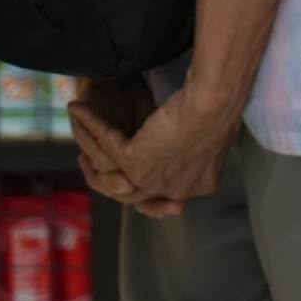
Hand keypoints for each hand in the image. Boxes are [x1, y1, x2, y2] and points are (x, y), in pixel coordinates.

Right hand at [71, 78, 238, 220]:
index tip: (123, 175)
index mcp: (197, 185)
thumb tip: (200, 139)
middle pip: (126, 193)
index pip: (162, 196)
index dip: (140, 188)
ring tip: (78, 131)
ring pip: (106, 169)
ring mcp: (150, 180)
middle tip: (85, 159)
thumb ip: (202, 147)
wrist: (216, 104)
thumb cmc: (223, 108)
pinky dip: (88, 123)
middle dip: (101, 176)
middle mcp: (172, 190)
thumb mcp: (214, 133)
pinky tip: (77, 107)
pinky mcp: (134, 163)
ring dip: (88, 145)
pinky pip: (103, 143)